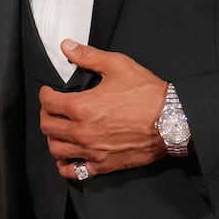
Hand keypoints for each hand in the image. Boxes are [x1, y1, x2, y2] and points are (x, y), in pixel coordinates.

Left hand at [40, 39, 170, 178]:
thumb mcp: (118, 66)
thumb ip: (88, 56)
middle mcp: (82, 132)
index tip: (49, 92)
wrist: (173, 120)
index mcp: (83, 106)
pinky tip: (69, 156)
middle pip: (47, 126)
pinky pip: (73, 171)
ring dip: (53, 138)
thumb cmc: (148, 94)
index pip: (48, 102)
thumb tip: (67, 47)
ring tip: (60, 129)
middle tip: (53, 109)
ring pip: (56, 149)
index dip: (45, 94)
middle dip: (46, 114)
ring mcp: (92, 151)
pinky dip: (66, 165)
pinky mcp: (103, 165)